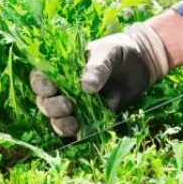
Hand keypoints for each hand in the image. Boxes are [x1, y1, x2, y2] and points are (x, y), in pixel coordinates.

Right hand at [29, 23, 169, 136]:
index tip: (51, 89)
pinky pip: (78, 129)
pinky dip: (78, 132)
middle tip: (68, 105)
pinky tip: (84, 131)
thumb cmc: (119, 50)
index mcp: (61, 69)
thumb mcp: (109, 52)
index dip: (40, 86)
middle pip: (45, 102)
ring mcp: (76, 105)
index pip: (40, 78)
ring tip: (74, 123)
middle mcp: (64, 88)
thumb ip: (97, 67)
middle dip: (52, 107)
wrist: (142, 64)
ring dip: (61, 124)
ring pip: (57, 119)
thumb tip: (86, 88)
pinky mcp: (91, 118)